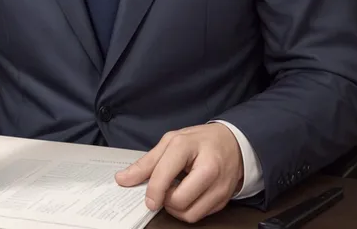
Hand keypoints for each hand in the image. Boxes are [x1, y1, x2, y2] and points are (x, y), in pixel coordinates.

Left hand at [116, 123, 243, 223]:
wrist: (234, 143)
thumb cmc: (200, 141)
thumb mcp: (171, 141)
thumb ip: (147, 162)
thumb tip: (123, 179)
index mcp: (189, 146)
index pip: (165, 173)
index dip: (152, 189)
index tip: (147, 198)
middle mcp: (207, 167)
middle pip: (178, 201)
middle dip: (166, 200)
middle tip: (165, 189)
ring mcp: (218, 186)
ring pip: (189, 214)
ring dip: (176, 209)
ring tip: (177, 191)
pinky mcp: (223, 200)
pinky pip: (200, 216)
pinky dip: (189, 209)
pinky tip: (189, 194)